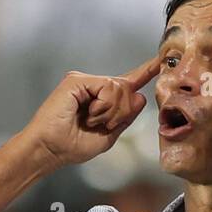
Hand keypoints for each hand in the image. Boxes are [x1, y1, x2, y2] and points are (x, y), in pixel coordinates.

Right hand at [25, 56, 160, 167]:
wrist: (50, 150)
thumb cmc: (71, 147)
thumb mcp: (108, 135)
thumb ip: (126, 117)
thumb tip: (140, 96)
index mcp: (101, 100)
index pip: (126, 84)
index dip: (144, 72)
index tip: (160, 61)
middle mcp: (93, 87)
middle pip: (127, 89)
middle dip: (122, 112)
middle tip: (103, 125)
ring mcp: (84, 81)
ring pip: (119, 88)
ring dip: (111, 111)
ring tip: (92, 120)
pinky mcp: (76, 80)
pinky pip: (107, 87)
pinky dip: (103, 105)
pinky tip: (89, 113)